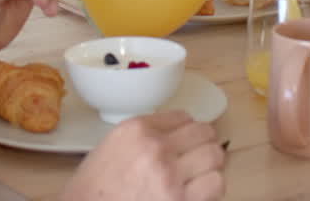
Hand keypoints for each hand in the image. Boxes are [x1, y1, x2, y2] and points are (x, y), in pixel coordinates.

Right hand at [62, 111, 225, 200]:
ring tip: (200, 174)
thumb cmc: (94, 187)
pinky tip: (200, 191)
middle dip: (204, 144)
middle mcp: (156, 147)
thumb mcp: (112, 145)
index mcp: (136, 129)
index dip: (189, 129)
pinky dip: (212, 187)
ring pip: (215, 156)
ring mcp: (170, 176)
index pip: (183, 117)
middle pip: (204, 133)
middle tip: (199, 155)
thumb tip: (177, 135)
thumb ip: (144, 135)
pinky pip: (216, 184)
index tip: (188, 138)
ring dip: (210, 165)